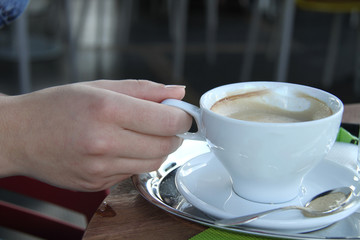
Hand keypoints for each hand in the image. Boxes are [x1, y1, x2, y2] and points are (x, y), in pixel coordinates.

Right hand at [0, 80, 191, 190]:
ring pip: (154, 163)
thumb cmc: (57, 106)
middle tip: (163, 123)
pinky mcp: (97, 184)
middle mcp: (104, 142)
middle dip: (173, 134)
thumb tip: (179, 91)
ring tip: (142, 134)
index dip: (182, 117)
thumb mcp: (99, 87)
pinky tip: (121, 147)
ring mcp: (100, 168)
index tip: (181, 113)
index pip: (167, 121)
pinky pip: (134, 173)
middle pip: (165, 145)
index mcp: (107, 109)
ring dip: (158, 148)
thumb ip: (144, 89)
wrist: (19, 136)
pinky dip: (137, 159)